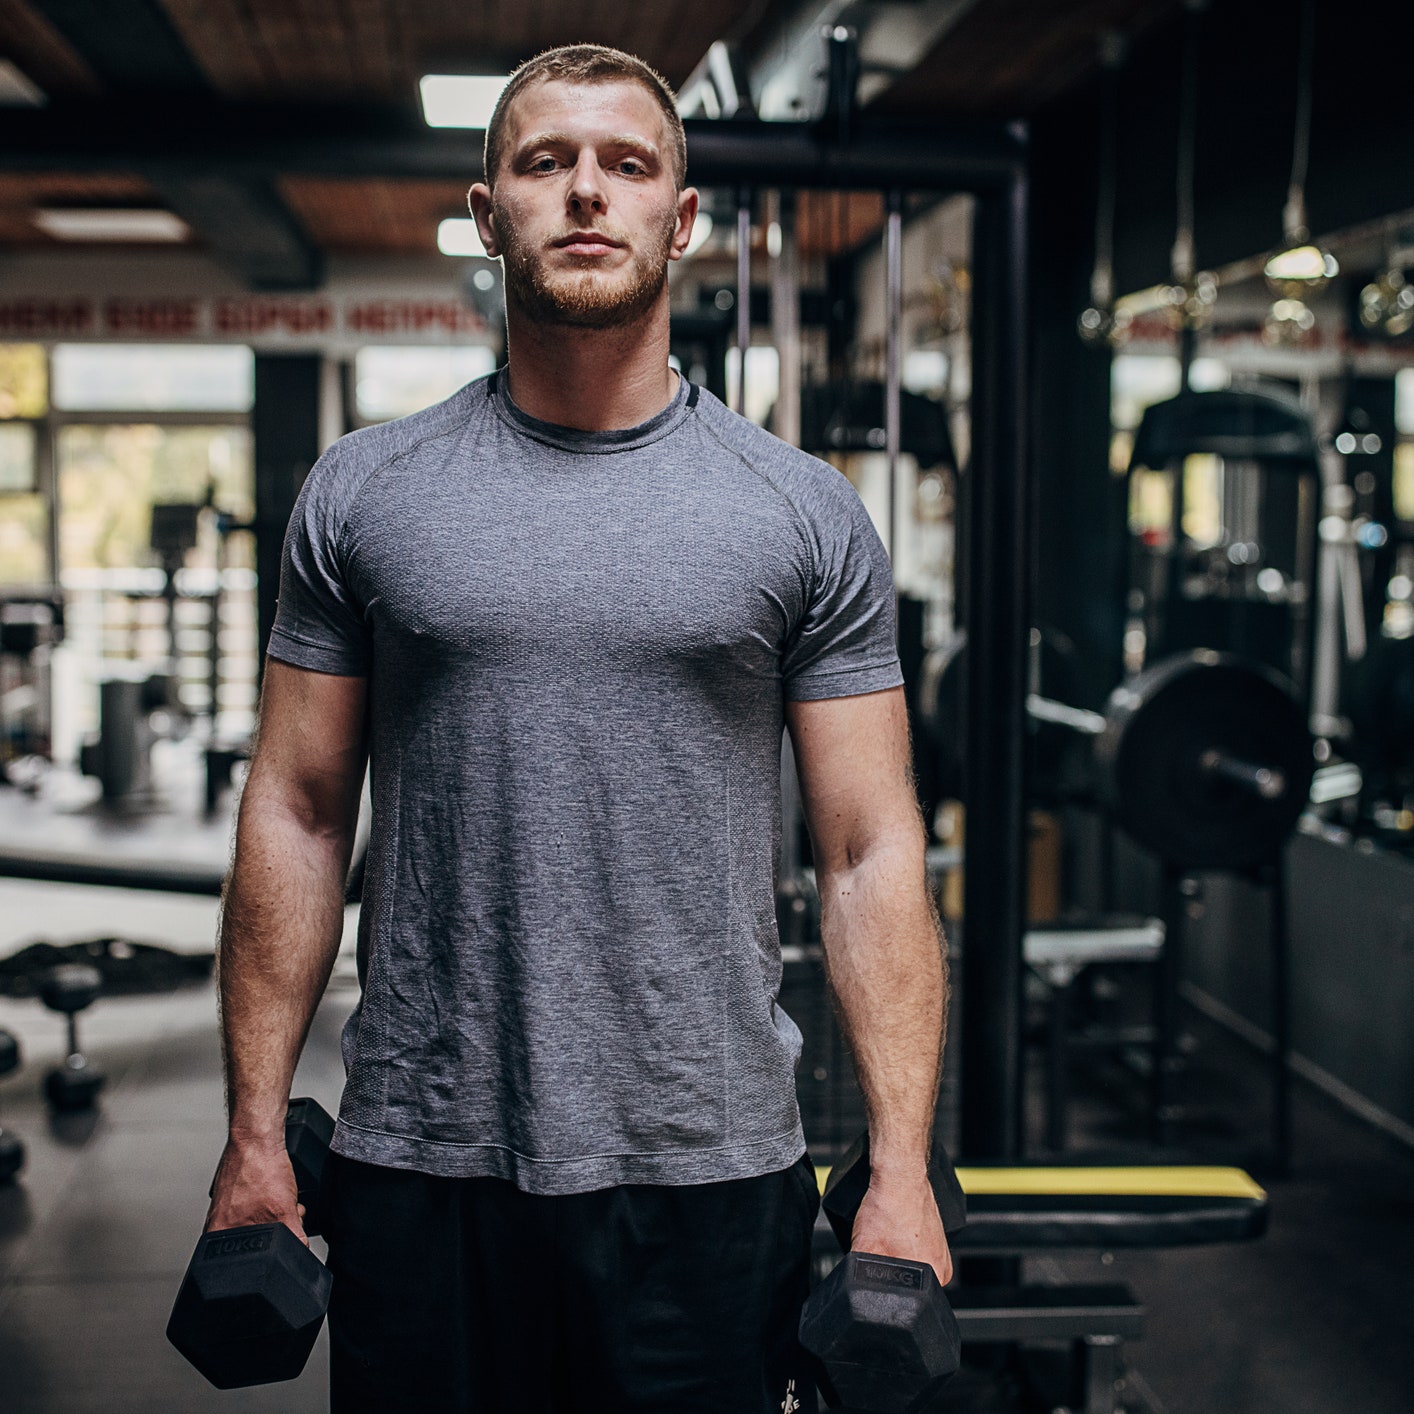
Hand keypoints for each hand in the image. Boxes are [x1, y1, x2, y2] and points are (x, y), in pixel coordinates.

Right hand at [205, 1135, 306, 1244]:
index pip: (249, 1259)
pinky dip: (271, 1204)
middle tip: (288, 1213)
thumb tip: (299, 1252)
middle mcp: (217, 1225)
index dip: (273, 1248)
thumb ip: (292, 1237)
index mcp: (219, 1236)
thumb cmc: (260, 1168)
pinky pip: (256, 1209)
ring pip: (259, 1224)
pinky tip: (280, 1193)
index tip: (286, 1233)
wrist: (257, 1138)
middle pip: (257, 1242)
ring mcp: (225, 1208)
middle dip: (279, 1231)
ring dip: (279, 1216)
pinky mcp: (234, 1195)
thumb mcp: (283, 1210)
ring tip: (285, 1200)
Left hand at [849, 1170, 953, 1287]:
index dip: (889, 1288)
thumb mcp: (864, 1249)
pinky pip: (917, 1248)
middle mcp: (943, 1265)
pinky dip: (904, 1242)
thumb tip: (856, 1290)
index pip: (910, 1300)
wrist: (899, 1176)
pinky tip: (895, 1231)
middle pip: (910, 1284)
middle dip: (893, 1273)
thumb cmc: (888, 1207)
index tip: (880, 1271)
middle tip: (882, 1250)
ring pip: (913, 1265)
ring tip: (889, 1237)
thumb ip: (862, 1277)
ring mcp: (942, 1249)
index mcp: (935, 1276)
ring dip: (898, 1256)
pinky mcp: (936, 1234)